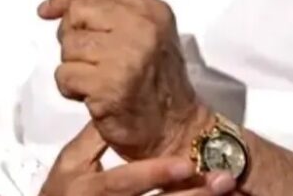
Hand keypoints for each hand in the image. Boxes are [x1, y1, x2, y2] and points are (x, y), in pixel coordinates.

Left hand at [37, 0, 205, 160]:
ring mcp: (128, 57)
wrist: (175, 128)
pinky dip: (70, 88)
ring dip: (72, 65)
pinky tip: (90, 95)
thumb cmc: (155, 79)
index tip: (47, 10)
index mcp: (151, 9)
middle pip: (77, 12)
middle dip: (70, 35)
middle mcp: (143, 28)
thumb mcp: (147, 29)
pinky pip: (65, 74)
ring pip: (68, 45)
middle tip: (86, 56)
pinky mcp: (111, 87)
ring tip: (93, 77)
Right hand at [39, 120, 235, 195]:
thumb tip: (116, 105)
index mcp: (92, 190)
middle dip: (192, 194)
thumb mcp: (69, 164)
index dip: (156, 172)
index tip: (186, 162)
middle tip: (224, 180)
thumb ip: (92, 138)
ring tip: (230, 194)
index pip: (126, 182)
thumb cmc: (62, 193)